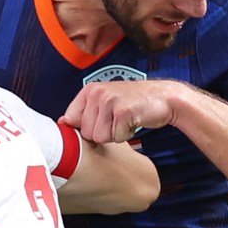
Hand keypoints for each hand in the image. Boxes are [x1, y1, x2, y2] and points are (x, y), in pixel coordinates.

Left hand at [59, 80, 180, 142]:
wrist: (164, 98)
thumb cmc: (134, 102)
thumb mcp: (105, 101)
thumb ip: (85, 111)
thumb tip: (62, 122)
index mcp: (89, 90)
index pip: (71, 119)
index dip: (86, 127)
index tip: (101, 122)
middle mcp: (96, 93)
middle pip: (86, 132)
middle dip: (102, 132)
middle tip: (117, 120)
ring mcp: (109, 101)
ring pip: (99, 137)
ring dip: (114, 135)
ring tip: (124, 120)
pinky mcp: (123, 111)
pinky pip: (115, 137)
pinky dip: (125, 135)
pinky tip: (133, 122)